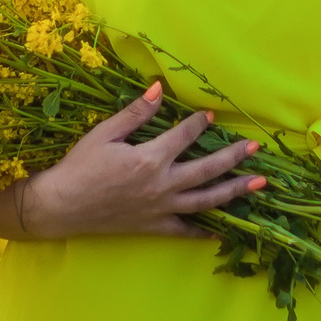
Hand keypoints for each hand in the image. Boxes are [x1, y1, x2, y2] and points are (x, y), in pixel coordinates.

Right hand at [13, 81, 265, 238]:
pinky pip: (185, 231)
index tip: (210, 115)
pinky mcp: (153, 227)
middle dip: (234, 157)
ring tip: (259, 185)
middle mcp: (162, 185)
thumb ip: (136, 113)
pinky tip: (223, 231)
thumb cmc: (80, 166)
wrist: (60, 206)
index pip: (185, 136)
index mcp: (150, 158)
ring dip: (235, 191)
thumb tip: (158, 89)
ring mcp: (161, 209)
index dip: (199, 124)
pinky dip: (205, 232)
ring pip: (206, 201)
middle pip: (208, 170)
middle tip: (256, 148)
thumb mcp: (105, 134)